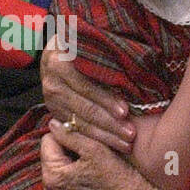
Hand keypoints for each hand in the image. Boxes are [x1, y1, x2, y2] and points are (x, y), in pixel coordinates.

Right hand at [40, 37, 134, 153]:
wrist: (59, 51)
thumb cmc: (86, 46)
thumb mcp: (93, 45)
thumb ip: (108, 56)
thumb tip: (139, 68)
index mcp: (60, 61)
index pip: (86, 85)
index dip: (106, 99)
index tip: (126, 111)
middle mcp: (52, 81)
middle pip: (84, 108)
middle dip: (110, 124)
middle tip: (131, 135)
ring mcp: (50, 99)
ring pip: (79, 123)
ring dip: (105, 136)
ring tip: (127, 144)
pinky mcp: (54, 111)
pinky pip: (75, 130)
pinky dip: (95, 138)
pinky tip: (113, 144)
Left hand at [40, 119, 182, 189]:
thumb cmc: (117, 176)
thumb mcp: (93, 148)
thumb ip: (69, 134)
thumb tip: (53, 122)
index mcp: (52, 176)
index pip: (48, 140)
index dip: (66, 132)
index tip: (86, 135)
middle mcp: (50, 189)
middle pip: (52, 152)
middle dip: (68, 145)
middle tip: (91, 145)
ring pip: (60, 162)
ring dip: (73, 155)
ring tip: (93, 157)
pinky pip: (66, 176)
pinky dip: (76, 168)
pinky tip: (93, 169)